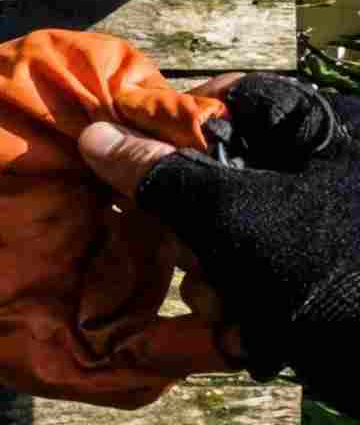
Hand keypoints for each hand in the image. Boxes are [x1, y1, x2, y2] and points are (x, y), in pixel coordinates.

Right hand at [79, 73, 359, 395]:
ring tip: (227, 304)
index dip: (177, 123)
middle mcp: (328, 168)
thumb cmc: (329, 272)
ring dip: (212, 272)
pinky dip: (242, 298)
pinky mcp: (320, 273)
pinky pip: (257, 266)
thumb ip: (160, 173)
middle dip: (191, 223)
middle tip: (191, 252)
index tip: (137, 160)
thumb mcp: (232, 215)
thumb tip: (95, 136)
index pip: (235, 96)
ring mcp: (325, 224)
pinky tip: (245, 329)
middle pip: (224, 168)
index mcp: (321, 130)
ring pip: (232, 226)